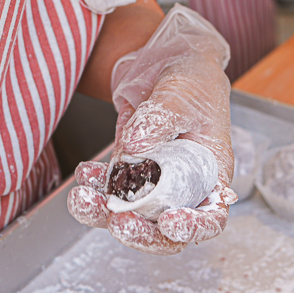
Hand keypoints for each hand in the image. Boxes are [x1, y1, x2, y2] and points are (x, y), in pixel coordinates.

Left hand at [68, 5, 234, 254]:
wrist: (168, 60)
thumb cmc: (192, 78)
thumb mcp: (182, 92)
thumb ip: (160, 118)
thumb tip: (134, 146)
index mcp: (211, 172)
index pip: (211, 216)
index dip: (192, 228)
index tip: (170, 223)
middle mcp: (183, 185)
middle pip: (166, 230)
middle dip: (141, 232)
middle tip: (118, 221)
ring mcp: (153, 181)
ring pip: (131, 214)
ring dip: (103, 213)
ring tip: (83, 199)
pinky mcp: (128, 169)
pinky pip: (110, 189)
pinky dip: (94, 187)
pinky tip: (85, 174)